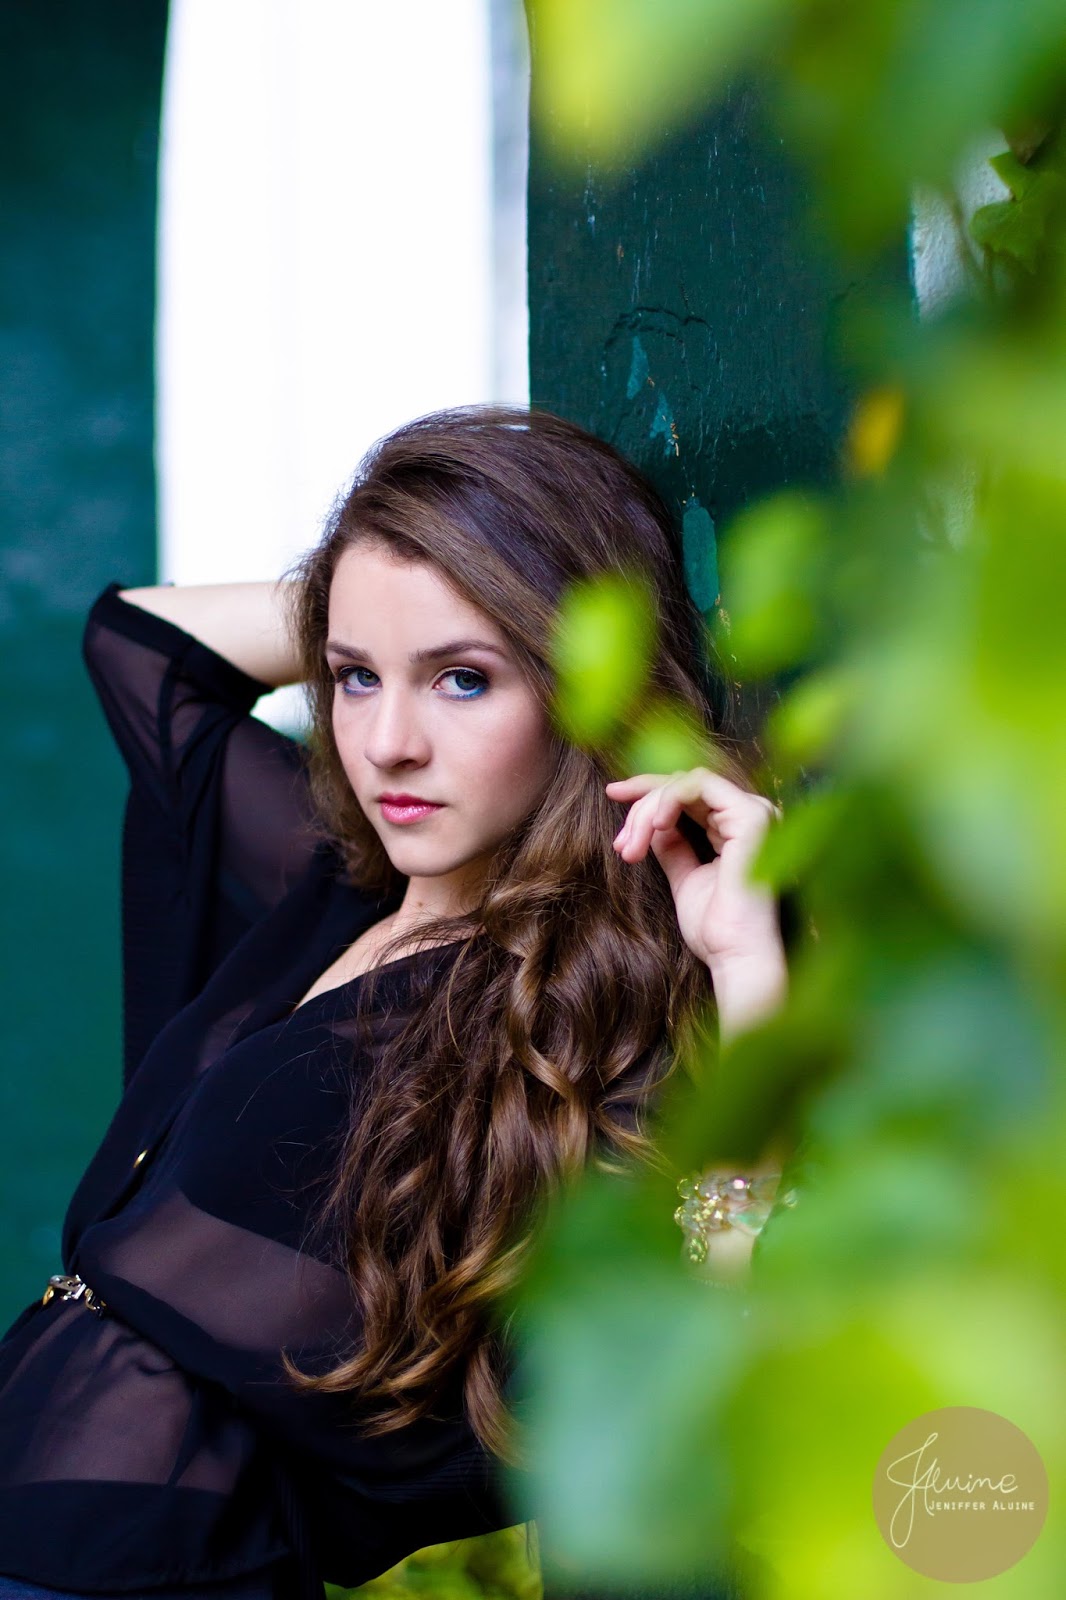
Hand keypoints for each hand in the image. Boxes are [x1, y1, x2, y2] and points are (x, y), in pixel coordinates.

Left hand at [606, 767, 781, 963]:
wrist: (734, 956)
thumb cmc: (715, 929)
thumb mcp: (684, 879)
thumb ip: (672, 847)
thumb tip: (651, 826)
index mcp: (737, 828)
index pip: (689, 794)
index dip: (648, 791)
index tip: (612, 795)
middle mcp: (750, 815)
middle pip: (684, 785)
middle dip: (642, 807)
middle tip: (621, 844)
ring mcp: (754, 812)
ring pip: (686, 783)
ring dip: (649, 809)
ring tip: (631, 847)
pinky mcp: (751, 816)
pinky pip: (700, 785)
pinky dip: (669, 799)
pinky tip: (654, 825)